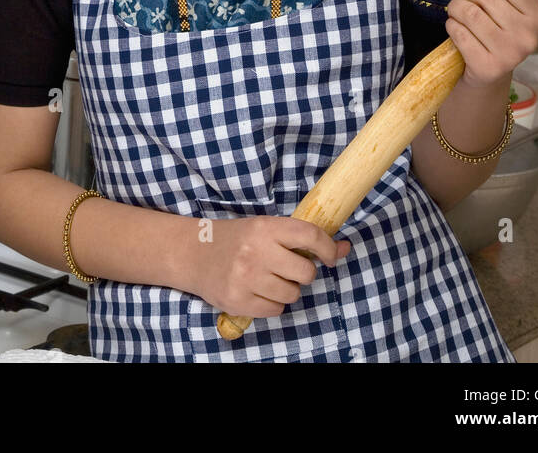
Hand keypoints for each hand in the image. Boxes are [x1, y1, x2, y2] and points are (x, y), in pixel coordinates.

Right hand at [192, 216, 350, 317]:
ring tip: (269, 278)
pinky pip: (276, 310)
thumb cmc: (235, 239)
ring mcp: (247, 279)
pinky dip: (273, 303)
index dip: (329, 248)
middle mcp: (256, 252)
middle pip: (305, 272)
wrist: (193, 253)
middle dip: (303, 272)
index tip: (333, 256)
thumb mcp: (265, 228)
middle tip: (288, 267)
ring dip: (287, 289)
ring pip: (292, 294)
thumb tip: (344, 249)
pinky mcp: (239, 302)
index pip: (310, 236)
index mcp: (265, 227)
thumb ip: (301, 238)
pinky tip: (258, 290)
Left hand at [445, 0, 537, 88]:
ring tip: (456, 11)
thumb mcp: (518, 8)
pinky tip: (455, 27)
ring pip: (470, 13)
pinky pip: (460, 33)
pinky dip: (452, 25)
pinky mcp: (488, 67)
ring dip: (456, 8)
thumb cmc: (501, 32)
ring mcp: (510, 54)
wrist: (490, 72)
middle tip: (466, 0)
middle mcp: (529, 36)